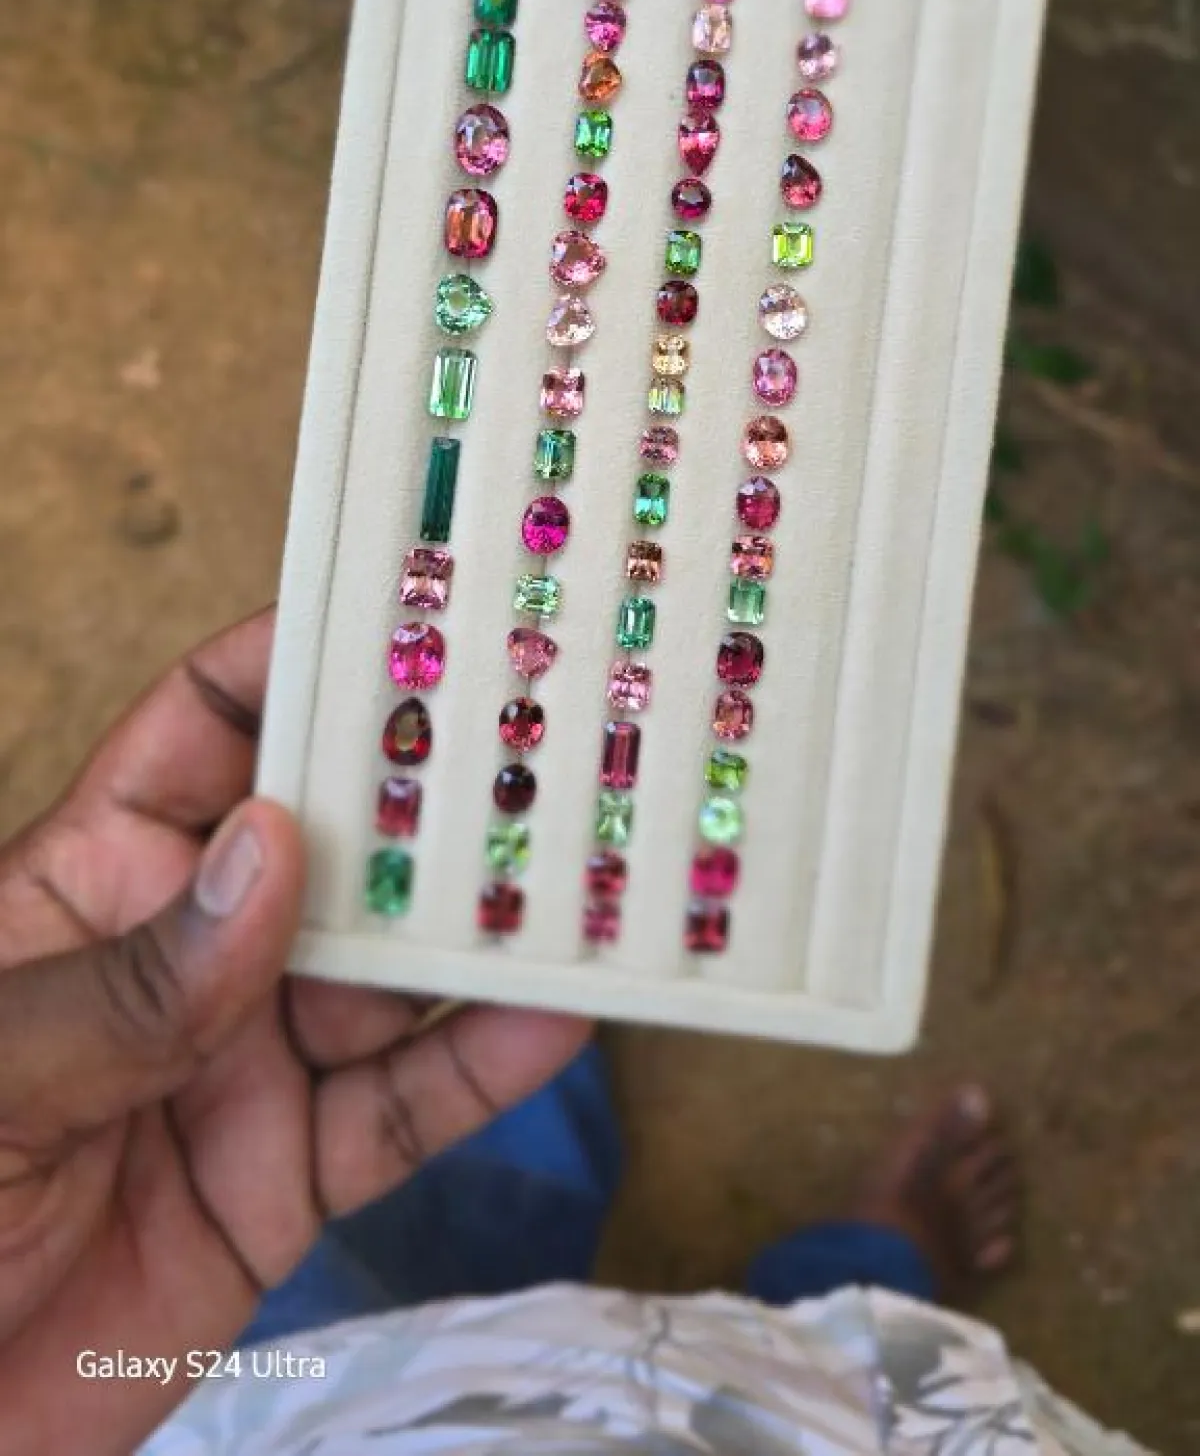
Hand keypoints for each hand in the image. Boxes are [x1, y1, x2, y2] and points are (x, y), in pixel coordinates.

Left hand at [0, 610, 588, 1454]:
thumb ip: (126, 983)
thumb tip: (271, 848)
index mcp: (95, 882)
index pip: (206, 728)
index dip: (302, 661)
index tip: (410, 611)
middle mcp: (190, 954)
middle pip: (332, 839)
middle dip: (432, 786)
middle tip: (550, 729)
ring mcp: (245, 1064)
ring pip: (390, 971)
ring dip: (484, 922)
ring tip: (587, 860)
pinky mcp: (287, 1183)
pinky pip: (403, 1112)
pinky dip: (485, 1067)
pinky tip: (558, 1013)